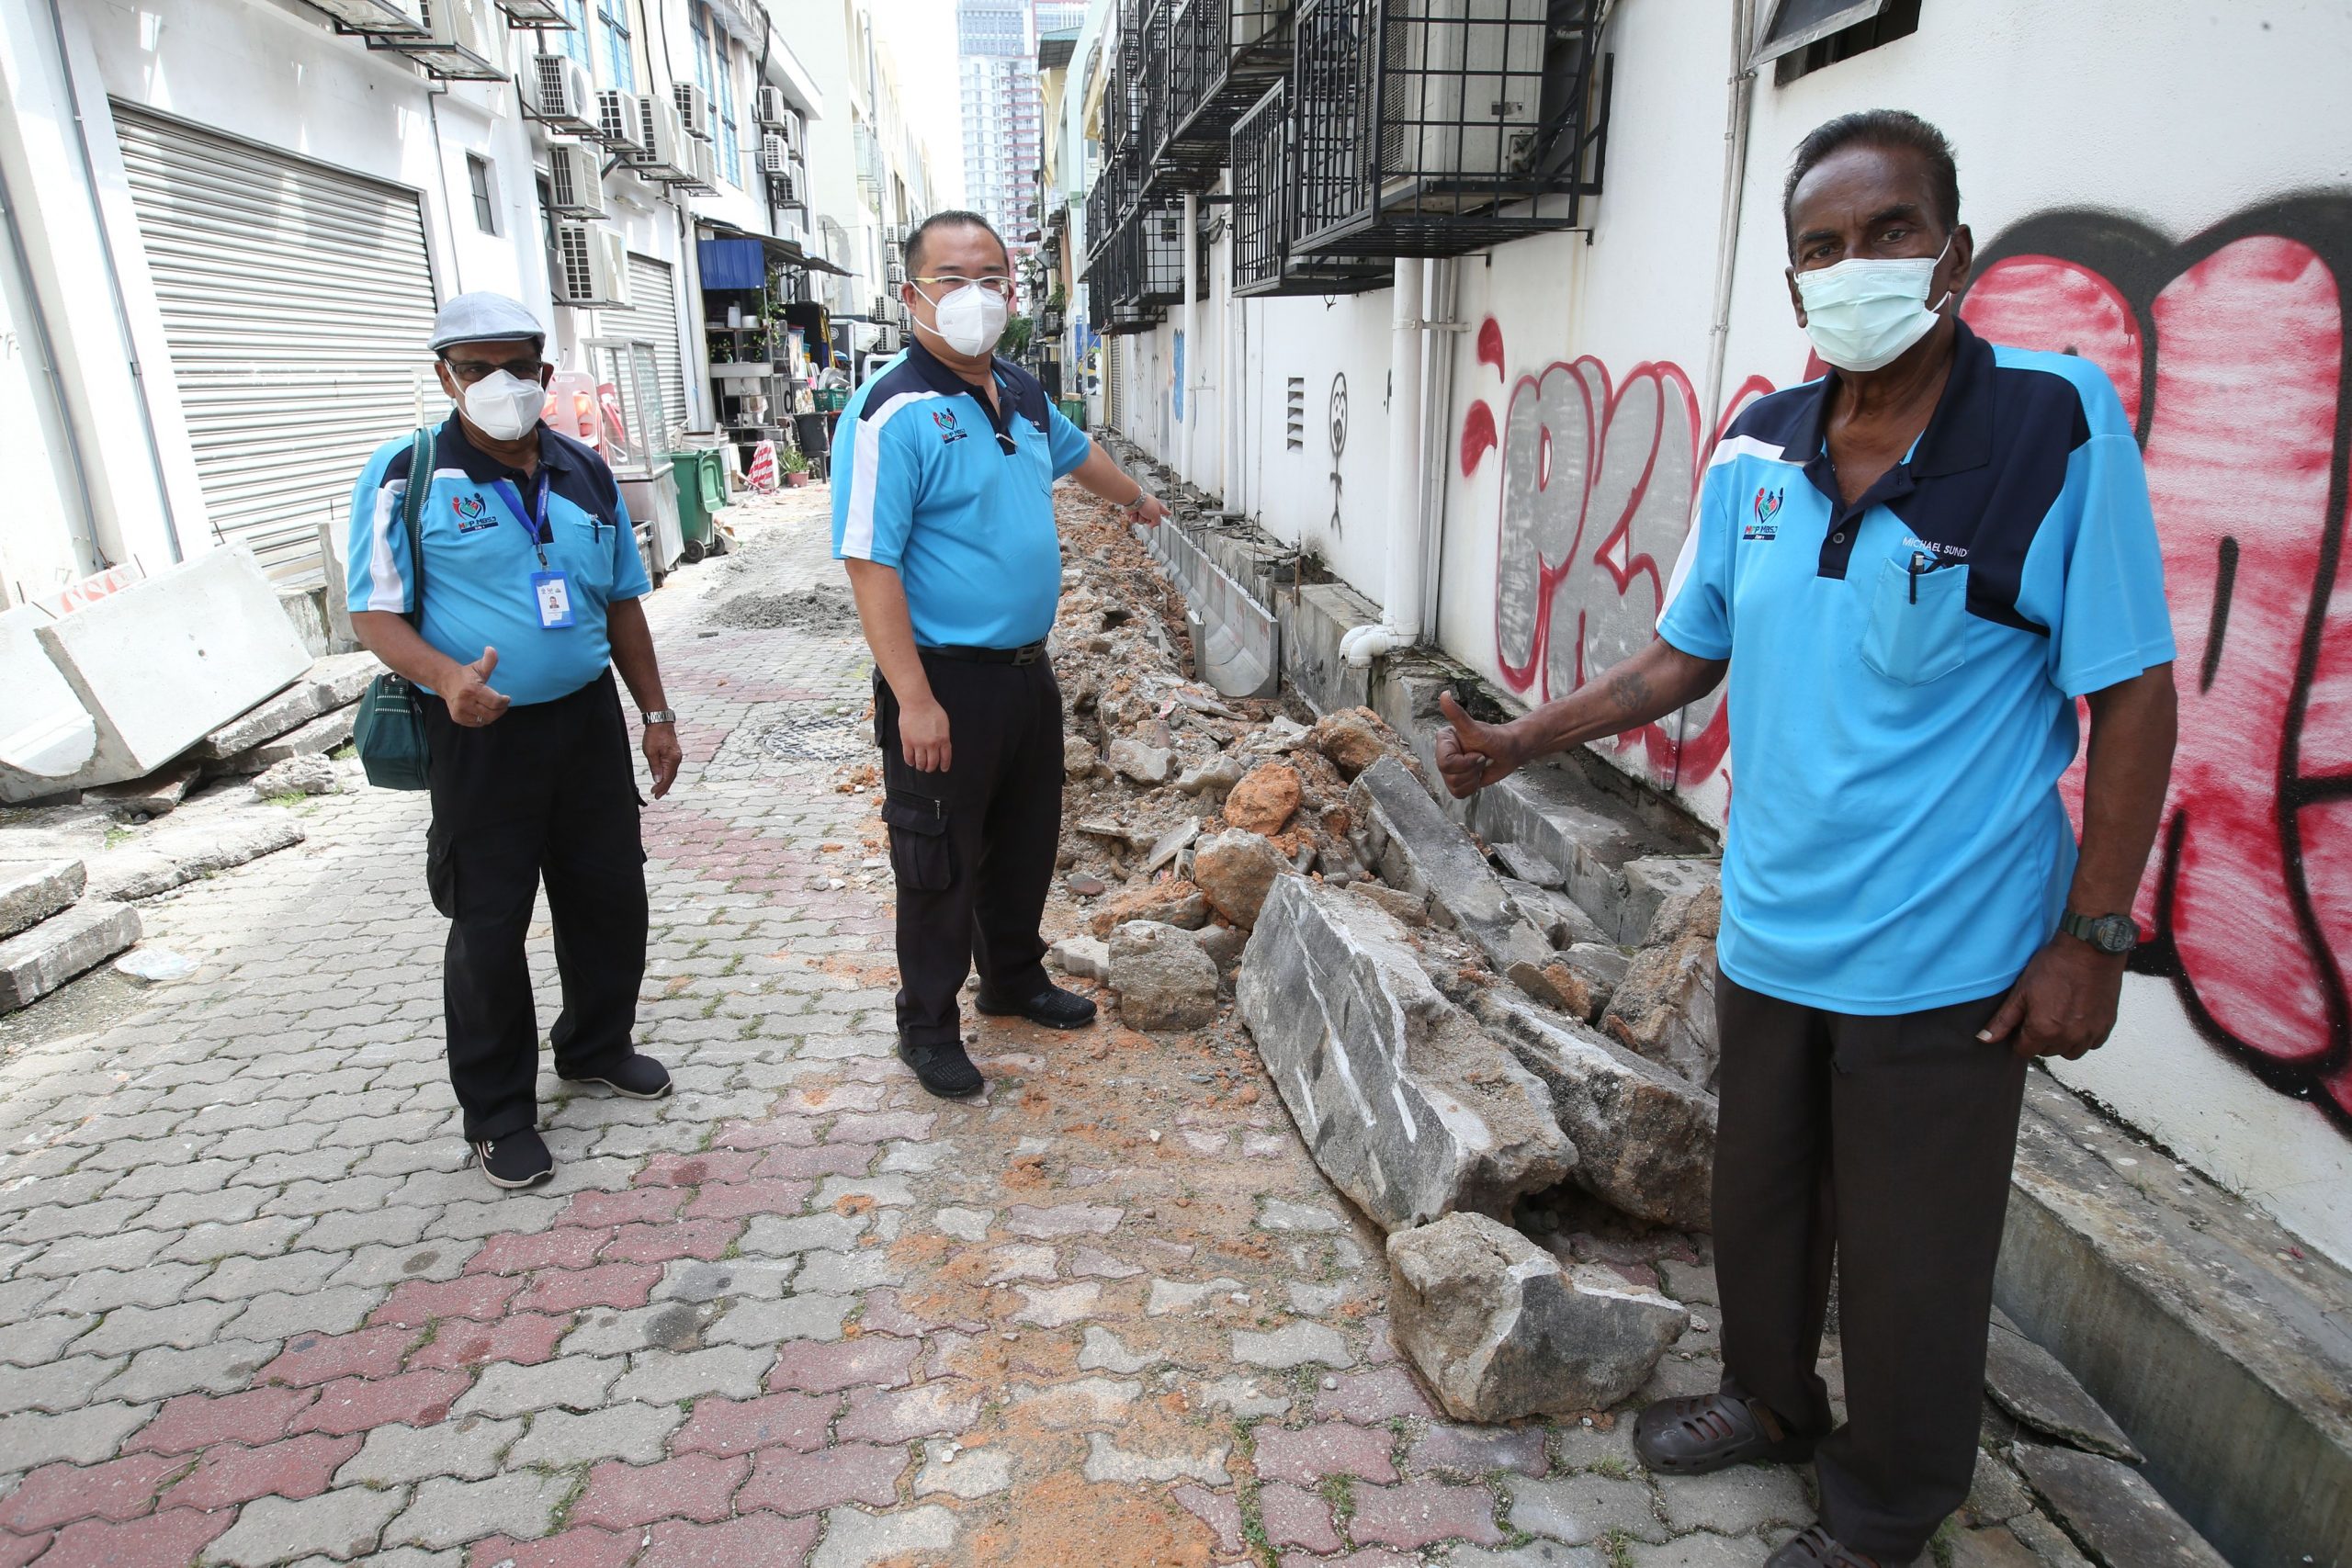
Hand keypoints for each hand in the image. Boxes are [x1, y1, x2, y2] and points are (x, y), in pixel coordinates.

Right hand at [446, 647, 510, 727]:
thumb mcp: (479, 666)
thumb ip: (489, 660)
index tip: (506, 698)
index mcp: (471, 690)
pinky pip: (478, 723)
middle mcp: (464, 702)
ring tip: (493, 707)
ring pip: (485, 720)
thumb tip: (491, 649)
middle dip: (500, 709)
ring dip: (493, 715)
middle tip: (502, 704)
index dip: (504, 701)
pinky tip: (483, 710)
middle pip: (491, 714)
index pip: (495, 702)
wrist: (447, 682)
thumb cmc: (467, 675)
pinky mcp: (458, 718)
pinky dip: (483, 719)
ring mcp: (460, 712)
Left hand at [642, 723, 681, 798]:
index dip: (661, 787)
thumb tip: (658, 780)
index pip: (667, 778)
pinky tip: (663, 777)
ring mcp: (676, 756)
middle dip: (664, 787)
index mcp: (672, 760)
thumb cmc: (654, 735)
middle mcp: (677, 759)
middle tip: (656, 795)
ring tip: (659, 789)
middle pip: (671, 777)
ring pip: (672, 773)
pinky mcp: (674, 753)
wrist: (660, 721)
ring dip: (666, 781)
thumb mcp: (651, 752)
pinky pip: (672, 767)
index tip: (654, 794)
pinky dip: (667, 774)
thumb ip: (655, 767)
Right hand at [899, 696, 951, 772]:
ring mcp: (919, 744)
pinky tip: (911, 762)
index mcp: (943, 739)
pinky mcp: (907, 741)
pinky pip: (908, 756)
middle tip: (929, 768)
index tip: (943, 769)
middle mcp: (932, 744)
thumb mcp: (944, 724)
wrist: (917, 703)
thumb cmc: (931, 710)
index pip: (945, 758)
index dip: (944, 765)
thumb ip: (944, 737)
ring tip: (920, 767)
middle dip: (931, 768)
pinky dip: (910, 762)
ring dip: (921, 766)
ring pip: (920, 762)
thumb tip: (943, 747)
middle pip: (932, 762)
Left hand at [1130, 492, 1169, 527]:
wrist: (1134, 500)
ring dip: (1141, 518)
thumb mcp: (1156, 515)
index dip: (1166, 513)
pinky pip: (1134, 521)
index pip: (1164, 511)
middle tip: (1147, 514)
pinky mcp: (1133, 512)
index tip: (1169, 513)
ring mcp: (1141, 511)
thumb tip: (1151, 526)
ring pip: (1142, 522)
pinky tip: (1134, 513)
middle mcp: (1149, 508)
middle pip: (1151, 520)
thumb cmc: (1146, 503)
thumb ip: (1157, 522)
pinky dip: (1134, 518)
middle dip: (1148, 520)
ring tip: (1140, 512)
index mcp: (1157, 506)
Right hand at [1435, 690, 1516, 798]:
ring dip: (1474, 778)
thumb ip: (1457, 715)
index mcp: (1444, 741)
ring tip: (1481, 765)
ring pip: (1454, 786)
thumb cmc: (1496, 738)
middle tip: (1482, 758)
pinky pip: (1459, 793)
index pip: (1446, 763)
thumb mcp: (1476, 729)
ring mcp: (1450, 769)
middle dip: (1472, 770)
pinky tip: (1478, 775)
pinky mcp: (1458, 780)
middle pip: (1449, 776)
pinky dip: (1472, 786)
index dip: (1466, 762)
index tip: (1479, 753)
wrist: (1510, 751)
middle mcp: (1443, 754)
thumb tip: (1444, 694)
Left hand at [1978, 936, 2126, 1059]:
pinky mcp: (2106, 1026)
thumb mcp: (2021, 991)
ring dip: (2062, 1042)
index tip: (2022, 1024)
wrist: (2089, 949)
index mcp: (2044, 1030)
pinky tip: (2077, 1018)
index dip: (2019, 1038)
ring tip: (2058, 1018)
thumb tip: (1984, 1039)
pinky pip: (2092, 1044)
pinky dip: (2083, 1037)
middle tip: (2040, 1015)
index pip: (2024, 1051)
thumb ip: (2003, 1020)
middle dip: (2040, 1039)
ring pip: (2071, 1052)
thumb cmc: (2054, 966)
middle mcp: (2069, 1037)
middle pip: (2047, 1052)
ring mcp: (2091, 1033)